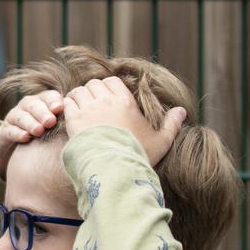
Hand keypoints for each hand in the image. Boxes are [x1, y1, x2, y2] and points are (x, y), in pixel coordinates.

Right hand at [0, 91, 63, 176]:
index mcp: (43, 102)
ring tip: (39, 131)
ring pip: (21, 116)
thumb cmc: (45, 135)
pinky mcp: (5, 130)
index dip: (53, 101)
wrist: (16, 147)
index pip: (49, 97)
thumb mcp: (57, 127)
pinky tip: (25, 138)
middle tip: (50, 121)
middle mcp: (28, 106)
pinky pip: (9, 129)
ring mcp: (15, 117)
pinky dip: (17, 133)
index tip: (60, 109)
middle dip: (42, 112)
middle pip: (34, 104)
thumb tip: (90, 122)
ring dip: (30, 123)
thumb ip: (68, 121)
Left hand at [63, 77, 185, 165]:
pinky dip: (68, 105)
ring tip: (81, 108)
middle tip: (93, 104)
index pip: (111, 81)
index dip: (108, 87)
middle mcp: (106, 101)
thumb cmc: (138, 156)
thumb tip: (182, 111)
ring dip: (79, 97)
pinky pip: (67, 103)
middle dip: (92, 91)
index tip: (107, 98)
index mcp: (125, 102)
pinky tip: (72, 115)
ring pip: (79, 91)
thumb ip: (171, 124)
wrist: (114, 169)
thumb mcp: (161, 141)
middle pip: (94, 84)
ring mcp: (89, 110)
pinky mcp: (74, 121)